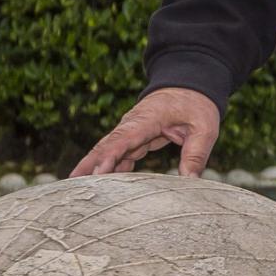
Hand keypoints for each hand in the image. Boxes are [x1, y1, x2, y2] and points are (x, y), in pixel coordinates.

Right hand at [70, 88, 220, 178]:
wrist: (189, 85)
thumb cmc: (197, 104)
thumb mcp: (205, 127)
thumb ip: (196, 154)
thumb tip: (190, 183)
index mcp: (148, 119)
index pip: (124, 139)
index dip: (110, 157)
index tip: (98, 174)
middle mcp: (133, 125)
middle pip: (106, 146)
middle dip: (88, 165)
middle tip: (70, 185)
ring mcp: (131, 131)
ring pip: (107, 151)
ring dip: (92, 168)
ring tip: (75, 190)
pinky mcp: (134, 139)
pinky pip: (117, 155)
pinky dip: (106, 169)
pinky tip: (98, 187)